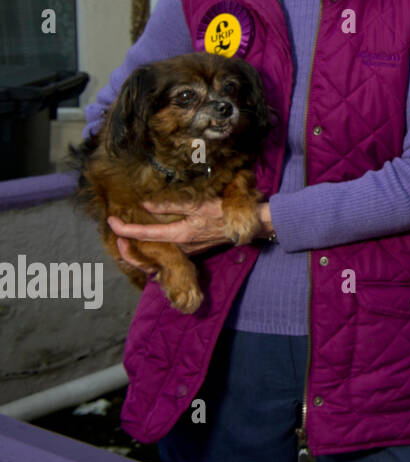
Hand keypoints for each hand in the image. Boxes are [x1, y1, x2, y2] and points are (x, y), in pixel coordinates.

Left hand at [107, 198, 270, 258]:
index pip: (143, 234)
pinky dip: (153, 251)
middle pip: (145, 253)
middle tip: (115, 232)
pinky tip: (149, 242)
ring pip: (155, 257)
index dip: (124, 229)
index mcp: (179, 234)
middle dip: (126, 246)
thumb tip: (146, 206)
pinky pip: (166, 256)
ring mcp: (185, 252)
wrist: (246, 227)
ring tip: (126, 238)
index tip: (111, 220)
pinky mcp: (192, 251)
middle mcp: (179, 247)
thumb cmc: (223, 213)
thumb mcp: (197, 204)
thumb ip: (170, 206)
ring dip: (138, 250)